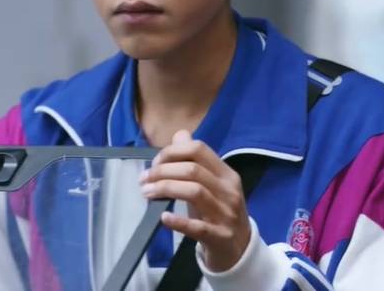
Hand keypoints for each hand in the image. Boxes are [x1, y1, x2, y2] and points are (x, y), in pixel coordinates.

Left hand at [139, 130, 250, 272]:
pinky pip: (197, 227)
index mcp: (227, 174)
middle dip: (163, 171)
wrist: (239, 250)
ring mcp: (227, 214)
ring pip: (195, 192)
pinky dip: (178, 222)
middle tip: (144, 179)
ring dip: (166, 189)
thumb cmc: (219, 212)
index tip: (154, 162)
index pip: (199, 149)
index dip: (172, 152)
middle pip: (193, 170)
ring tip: (147, 193)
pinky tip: (163, 217)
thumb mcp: (211, 184)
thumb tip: (180, 134)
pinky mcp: (220, 237)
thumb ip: (195, 160)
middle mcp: (229, 191)